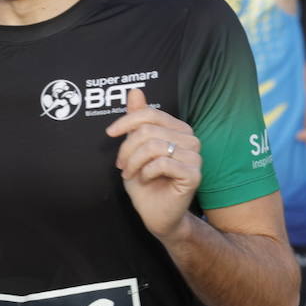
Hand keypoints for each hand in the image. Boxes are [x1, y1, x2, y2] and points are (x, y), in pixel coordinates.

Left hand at [107, 88, 200, 240]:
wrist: (157, 215)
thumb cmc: (146, 182)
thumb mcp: (135, 148)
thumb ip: (137, 120)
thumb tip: (135, 90)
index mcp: (178, 129)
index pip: (150, 113)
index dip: (127, 121)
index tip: (110, 133)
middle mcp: (190, 139)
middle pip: (149, 130)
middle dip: (127, 149)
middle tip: (122, 165)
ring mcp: (195, 157)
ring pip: (154, 146)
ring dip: (135, 162)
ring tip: (131, 173)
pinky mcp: (194, 174)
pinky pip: (162, 163)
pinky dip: (146, 172)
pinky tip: (147, 179)